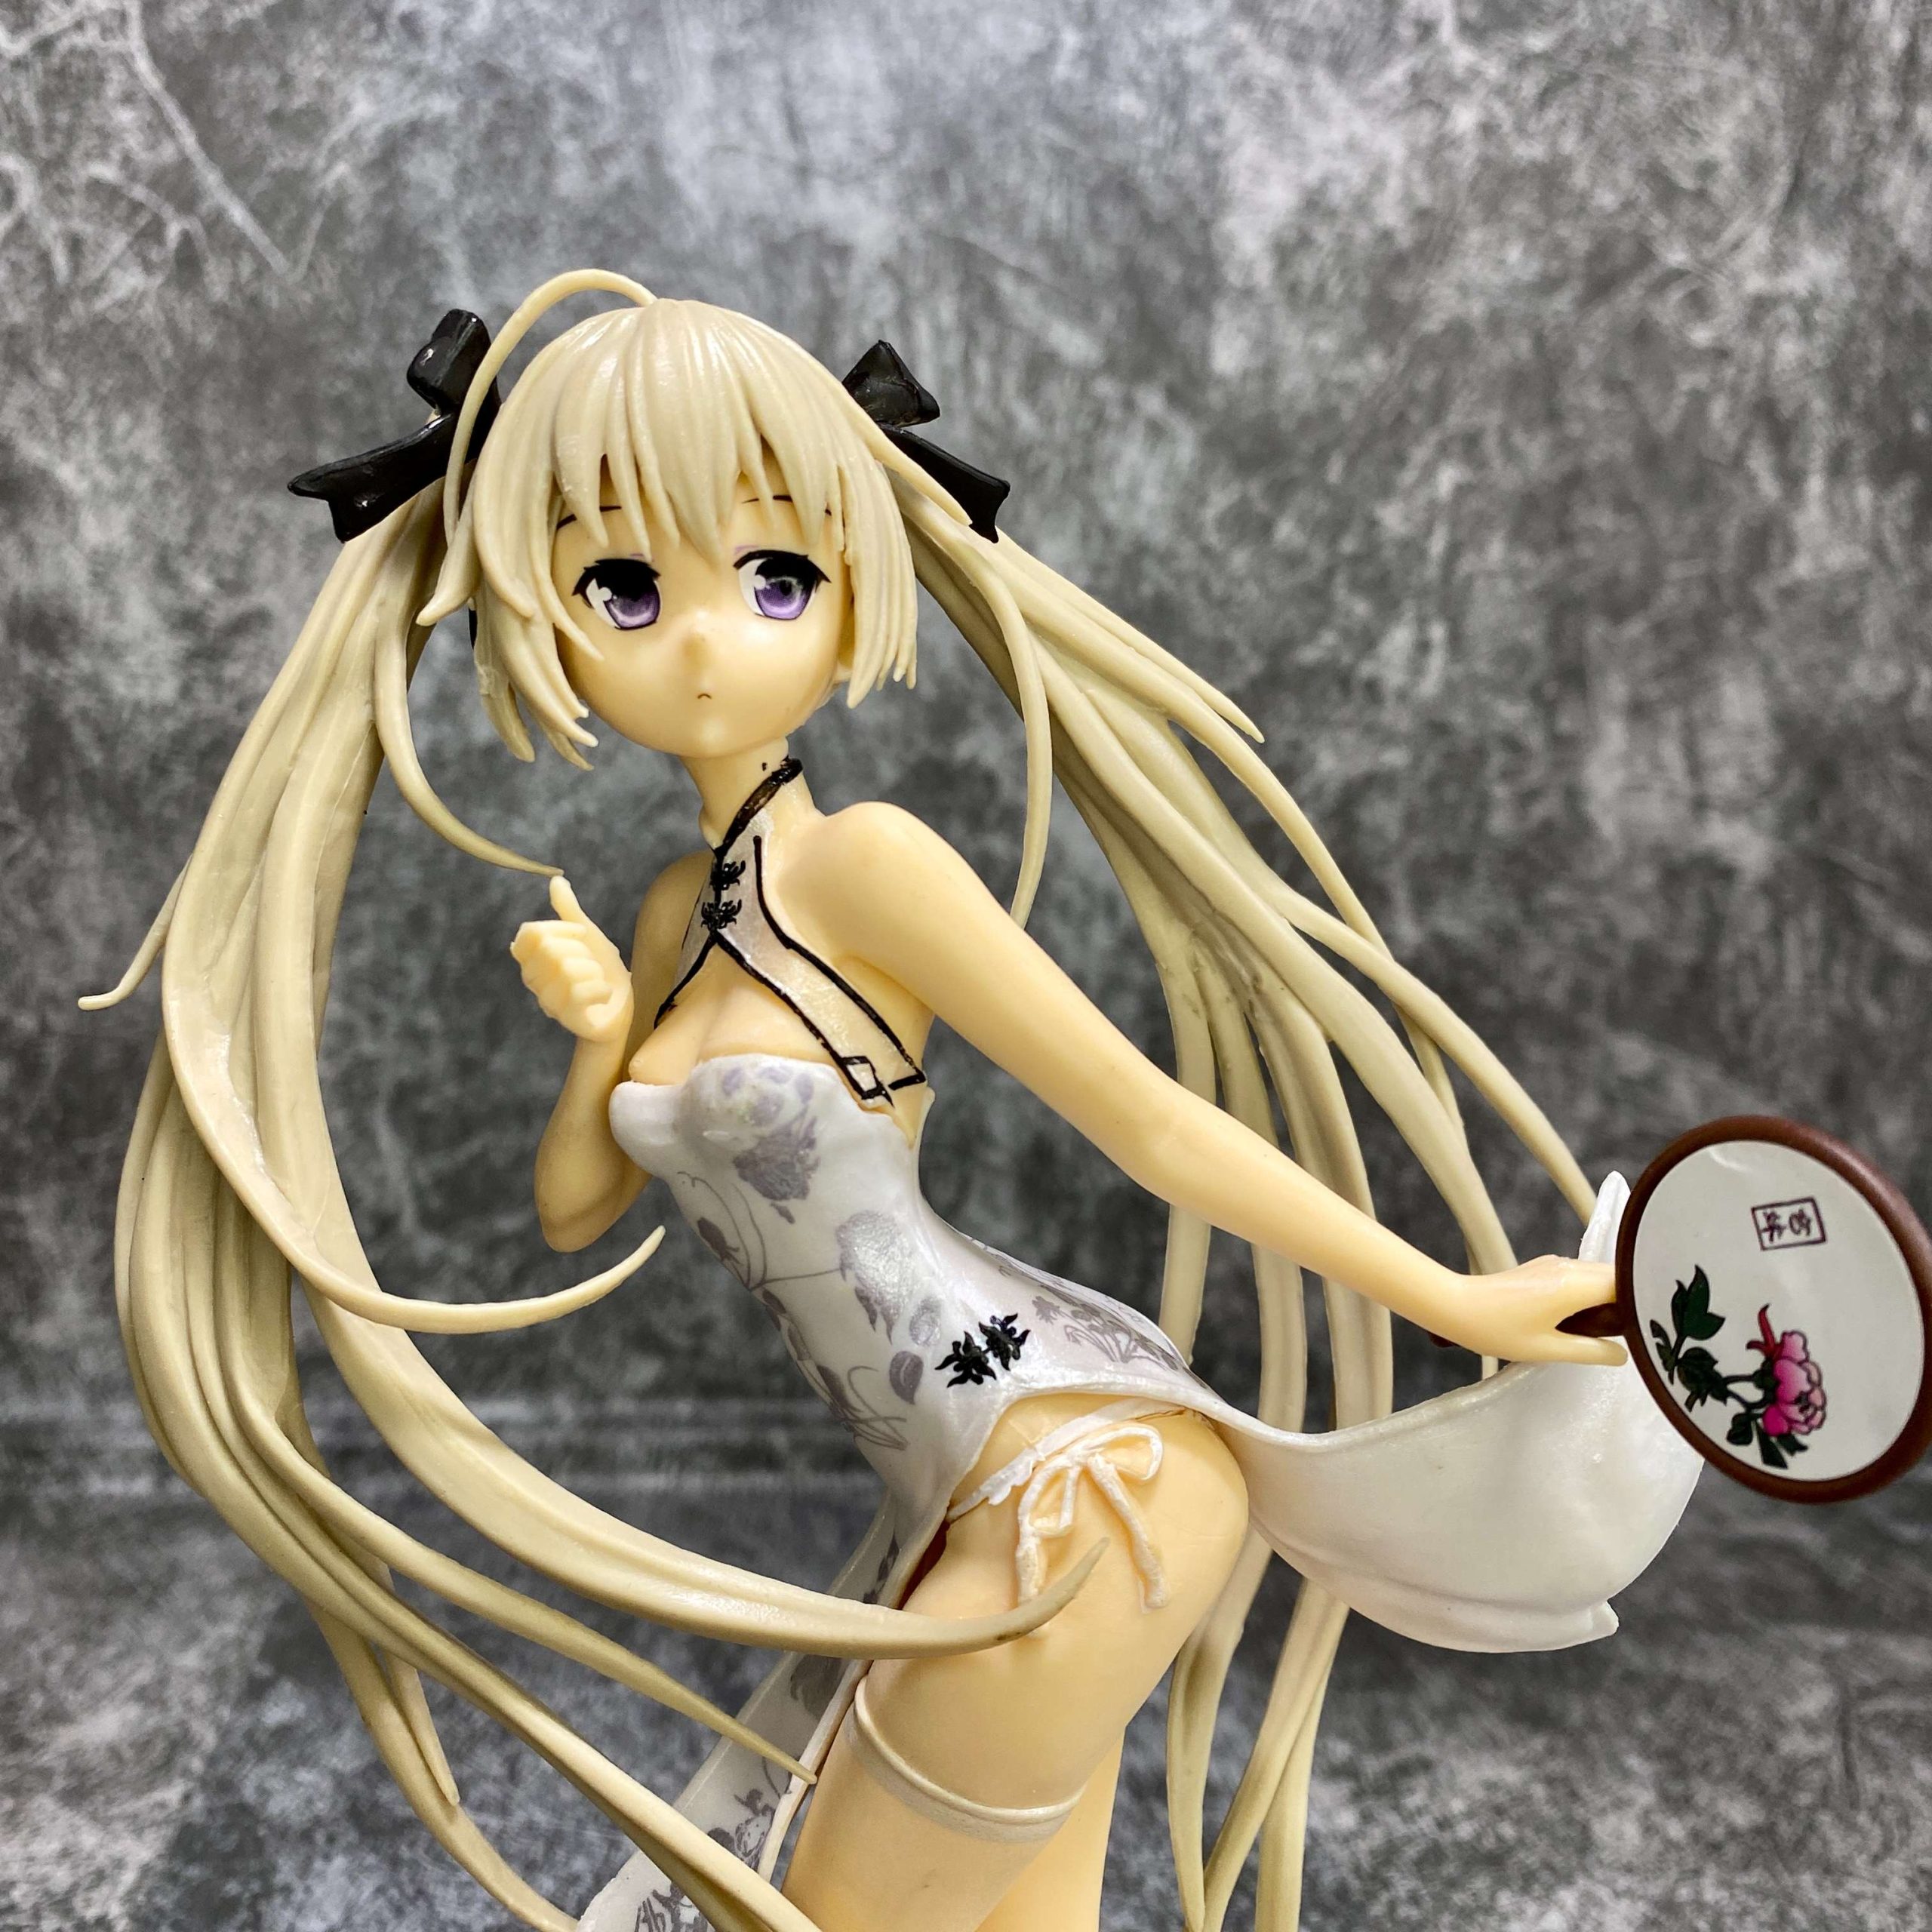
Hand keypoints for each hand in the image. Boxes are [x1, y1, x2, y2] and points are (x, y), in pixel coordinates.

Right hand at [510, 877, 633, 1044]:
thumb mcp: (588, 935)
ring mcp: (548, 1003)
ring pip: (567, 970)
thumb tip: (556, 880)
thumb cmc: (601, 970)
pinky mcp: (567, 1020)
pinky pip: (580, 993)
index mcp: (533, 958)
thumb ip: (569, 910)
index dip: (560, 928)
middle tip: (592, 965)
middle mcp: (534, 981)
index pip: (530, 933)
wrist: (622, 1006)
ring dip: (594, 972)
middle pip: (550, 949)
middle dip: (583, 952)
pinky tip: (603, 995)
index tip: (580, 935)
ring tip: (597, 981)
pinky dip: (601, 989)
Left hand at [1436, 1256, 1626, 1366]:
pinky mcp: (1543, 1266)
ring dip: (1605, 1298)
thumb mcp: (1547, 1349)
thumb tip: (1623, 1355)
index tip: (1645, 1326)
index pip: (1627, 1283)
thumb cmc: (1498, 1330)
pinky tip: (1578, 1318)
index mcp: (1575, 1284)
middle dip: (1625, 1301)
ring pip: (1598, 1275)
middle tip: (1624, 1332)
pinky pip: (1579, 1276)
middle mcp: (1569, 1266)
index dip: (1640, 1303)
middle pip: (1616, 1276)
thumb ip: (1590, 1351)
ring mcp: (1555, 1263)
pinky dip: (1587, 1294)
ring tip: (1601, 1329)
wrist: (1456, 1305)